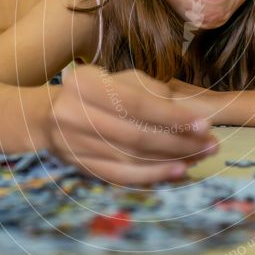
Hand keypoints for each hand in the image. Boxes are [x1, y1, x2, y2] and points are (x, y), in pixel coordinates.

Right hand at [39, 65, 218, 184]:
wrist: (43, 117)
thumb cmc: (93, 92)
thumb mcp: (116, 79)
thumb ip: (151, 91)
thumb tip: (192, 114)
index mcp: (85, 83)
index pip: (137, 104)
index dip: (174, 116)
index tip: (205, 125)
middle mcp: (74, 113)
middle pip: (136, 134)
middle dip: (180, 142)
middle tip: (211, 145)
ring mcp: (72, 144)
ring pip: (130, 158)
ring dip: (171, 161)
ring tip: (200, 158)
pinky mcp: (78, 166)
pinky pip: (120, 175)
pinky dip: (151, 176)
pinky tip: (177, 172)